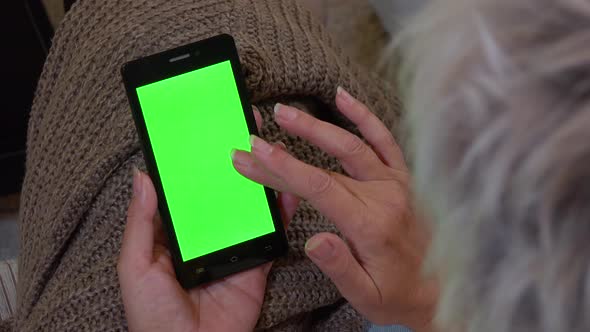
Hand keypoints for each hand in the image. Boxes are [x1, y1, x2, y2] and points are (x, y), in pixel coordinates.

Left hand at [118, 109, 299, 331]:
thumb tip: (142, 176)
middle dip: (233, 162)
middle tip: (242, 127)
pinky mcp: (256, 263)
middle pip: (222, 193)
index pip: (187, 190)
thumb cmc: (154, 316)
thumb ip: (141, 222)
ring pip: (249, 208)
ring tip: (269, 150)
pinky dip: (281, 214)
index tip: (204, 131)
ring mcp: (233, 247)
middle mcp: (206, 235)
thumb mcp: (136, 266)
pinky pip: (271, 235)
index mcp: (175, 233)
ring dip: (259, 181)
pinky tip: (287, 190)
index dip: (195, 162)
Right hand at [231, 88, 437, 330]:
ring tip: (285, 112)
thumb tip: (313, 240)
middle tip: (254, 135)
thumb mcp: (366, 295)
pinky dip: (363, 117)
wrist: (439, 290)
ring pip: (353, 144)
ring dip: (317, 126)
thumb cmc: (398, 294)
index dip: (282, 168)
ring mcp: (396, 183)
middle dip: (286, 149)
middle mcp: (385, 196)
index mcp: (371, 224)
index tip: (252, 154)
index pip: (319, 187)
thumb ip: (340, 267)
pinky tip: (342, 98)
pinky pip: (384, 140)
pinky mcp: (403, 178)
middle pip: (327, 165)